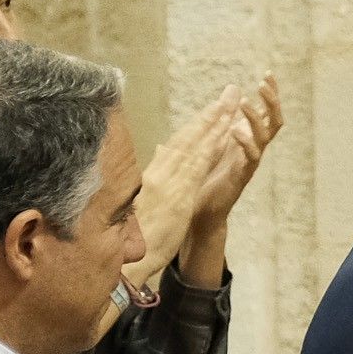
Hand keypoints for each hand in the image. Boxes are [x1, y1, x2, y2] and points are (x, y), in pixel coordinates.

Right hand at [132, 88, 239, 281]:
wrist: (121, 259)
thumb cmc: (132, 236)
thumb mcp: (141, 202)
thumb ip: (154, 175)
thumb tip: (161, 150)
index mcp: (151, 176)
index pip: (178, 145)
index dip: (197, 125)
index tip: (213, 109)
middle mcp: (159, 174)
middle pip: (188, 137)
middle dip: (210, 114)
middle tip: (229, 94)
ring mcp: (168, 183)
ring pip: (195, 146)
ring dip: (215, 123)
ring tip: (231, 104)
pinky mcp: (178, 196)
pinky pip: (198, 167)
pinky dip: (211, 148)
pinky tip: (225, 134)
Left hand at [193, 73, 283, 225]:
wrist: (201, 210)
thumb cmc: (205, 177)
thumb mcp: (210, 143)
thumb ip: (218, 123)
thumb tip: (225, 95)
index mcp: (246, 138)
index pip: (264, 112)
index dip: (270, 94)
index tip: (269, 74)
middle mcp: (253, 147)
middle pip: (273, 121)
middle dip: (272, 101)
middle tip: (264, 83)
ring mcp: (250, 161)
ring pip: (265, 135)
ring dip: (255, 117)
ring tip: (244, 102)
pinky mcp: (243, 174)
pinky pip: (252, 156)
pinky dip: (245, 141)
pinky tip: (236, 130)